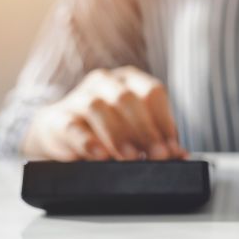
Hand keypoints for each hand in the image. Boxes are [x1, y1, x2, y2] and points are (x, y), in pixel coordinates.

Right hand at [23, 66, 186, 160]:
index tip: (171, 148)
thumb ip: (158, 139)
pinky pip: (71, 126)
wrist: (61, 130)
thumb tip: (181, 155)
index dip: (164, 121)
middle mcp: (105, 82)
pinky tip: (100, 156)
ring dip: (118, 135)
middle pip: (127, 99)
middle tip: (157, 156)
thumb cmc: (108, 128)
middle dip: (145, 130)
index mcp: (130, 80)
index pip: (152, 92)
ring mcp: (78, 96)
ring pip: (98, 108)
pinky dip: (87, 141)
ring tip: (131, 158)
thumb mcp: (135, 129)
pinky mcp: (57, 118)